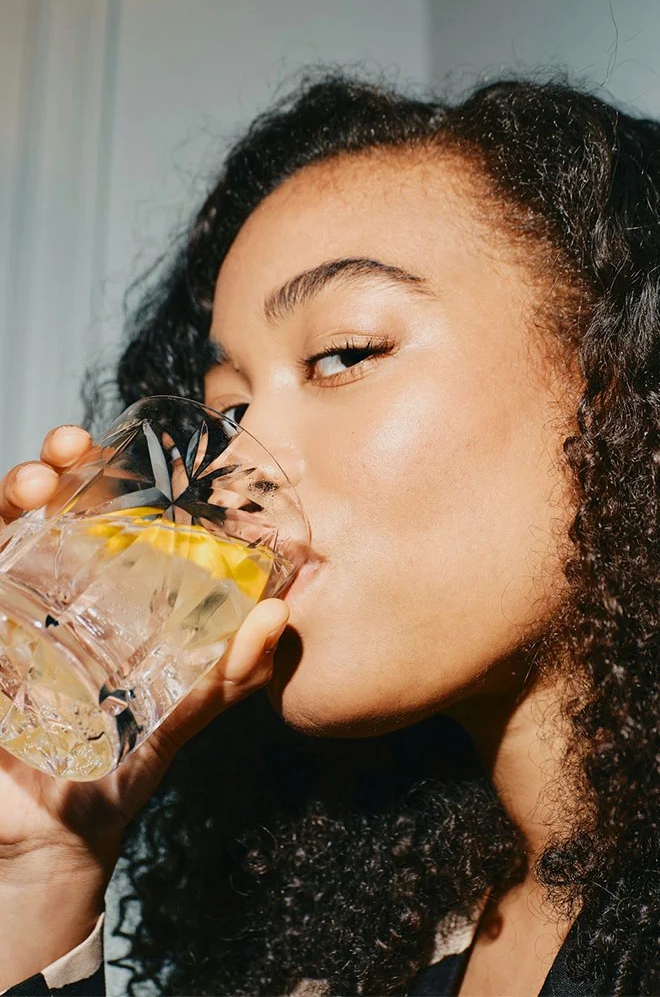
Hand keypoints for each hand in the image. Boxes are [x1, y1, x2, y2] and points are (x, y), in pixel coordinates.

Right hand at [0, 425, 288, 889]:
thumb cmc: (117, 766)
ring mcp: (1, 620)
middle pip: (32, 513)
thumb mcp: (183, 711)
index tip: (96, 446)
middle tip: (65, 452)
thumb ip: (228, 672)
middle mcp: (39, 596)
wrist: (60, 837)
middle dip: (43, 469)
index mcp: (90, 597)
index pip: (84, 517)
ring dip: (8, 500)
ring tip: (35, 487)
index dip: (87, 474)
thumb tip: (277, 616)